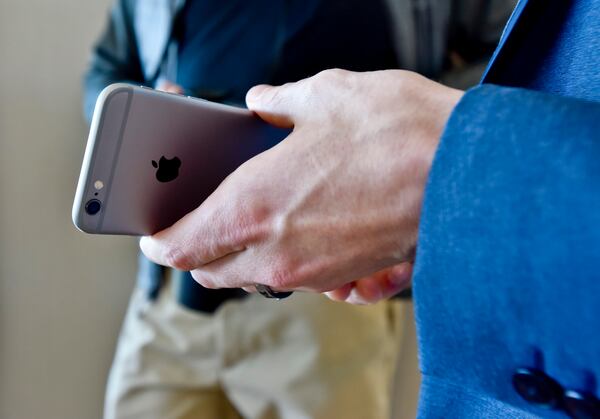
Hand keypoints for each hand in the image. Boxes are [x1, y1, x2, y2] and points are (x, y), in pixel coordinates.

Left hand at [140, 69, 462, 302]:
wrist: (467, 172)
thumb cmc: (394, 131)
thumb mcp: (324, 96)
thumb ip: (280, 101)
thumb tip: (264, 99)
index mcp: (253, 206)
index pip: (180, 246)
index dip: (159, 241)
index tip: (154, 232)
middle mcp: (277, 251)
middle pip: (211, 270)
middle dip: (196, 251)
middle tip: (198, 222)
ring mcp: (313, 272)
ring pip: (254, 277)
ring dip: (241, 255)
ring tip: (251, 219)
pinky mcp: (347, 276)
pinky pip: (297, 278)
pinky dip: (287, 260)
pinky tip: (303, 227)